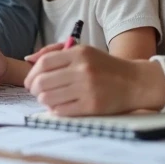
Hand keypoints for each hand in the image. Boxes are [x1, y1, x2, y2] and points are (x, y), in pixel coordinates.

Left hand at [23, 45, 164, 115]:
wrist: (136, 82)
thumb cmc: (105, 67)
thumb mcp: (84, 52)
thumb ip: (56, 53)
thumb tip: (28, 60)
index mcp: (79, 53)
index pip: (44, 63)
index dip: (32, 74)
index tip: (31, 81)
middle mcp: (82, 69)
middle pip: (42, 82)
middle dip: (35, 90)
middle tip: (38, 93)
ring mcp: (87, 88)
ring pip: (48, 98)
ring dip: (44, 101)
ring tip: (49, 99)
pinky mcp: (92, 106)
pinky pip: (61, 111)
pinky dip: (56, 110)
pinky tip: (60, 107)